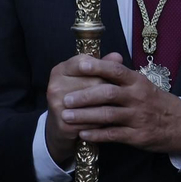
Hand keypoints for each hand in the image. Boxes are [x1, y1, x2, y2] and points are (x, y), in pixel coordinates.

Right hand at [44, 52, 120, 166]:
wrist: (61, 125)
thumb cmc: (78, 95)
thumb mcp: (87, 77)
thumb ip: (102, 66)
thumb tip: (118, 57)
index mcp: (60, 70)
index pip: (86, 63)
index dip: (104, 68)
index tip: (118, 75)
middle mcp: (55, 86)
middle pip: (95, 82)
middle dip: (112, 88)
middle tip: (125, 93)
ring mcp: (57, 106)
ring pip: (95, 103)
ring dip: (111, 106)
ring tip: (122, 107)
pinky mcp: (63, 124)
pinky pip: (92, 122)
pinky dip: (104, 123)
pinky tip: (112, 121)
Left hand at [59, 54, 180, 155]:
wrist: (180, 125)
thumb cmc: (155, 101)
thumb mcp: (142, 84)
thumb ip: (121, 75)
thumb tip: (98, 60)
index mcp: (137, 81)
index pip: (116, 70)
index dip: (97, 67)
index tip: (79, 65)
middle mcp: (137, 97)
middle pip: (108, 93)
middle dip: (84, 96)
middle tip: (65, 99)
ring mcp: (138, 117)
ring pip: (108, 115)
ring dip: (85, 116)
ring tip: (67, 116)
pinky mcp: (137, 136)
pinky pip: (113, 134)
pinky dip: (96, 134)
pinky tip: (82, 134)